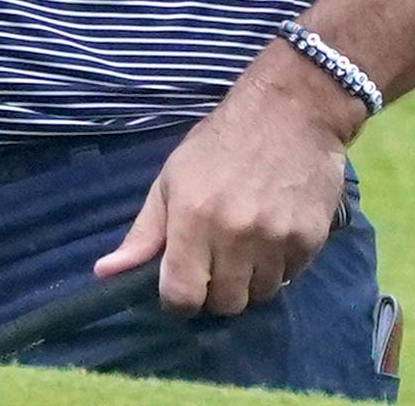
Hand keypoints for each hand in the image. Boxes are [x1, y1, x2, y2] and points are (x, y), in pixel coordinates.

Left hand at [92, 46, 357, 316]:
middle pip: (225, 304)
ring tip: (248, 247)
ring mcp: (276, 238)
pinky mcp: (311, 239)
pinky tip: (274, 235)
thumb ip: (143, 232)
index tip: (183, 285)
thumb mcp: (172, 178)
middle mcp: (235, 234)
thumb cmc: (221, 141)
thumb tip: (104, 273)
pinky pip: (290, 278)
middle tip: (218, 263)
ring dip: (250, 281)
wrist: (291, 108)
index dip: (179, 301)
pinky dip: (280, 267)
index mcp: (193, 218)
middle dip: (217, 292)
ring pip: (260, 296)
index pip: (182, 296)